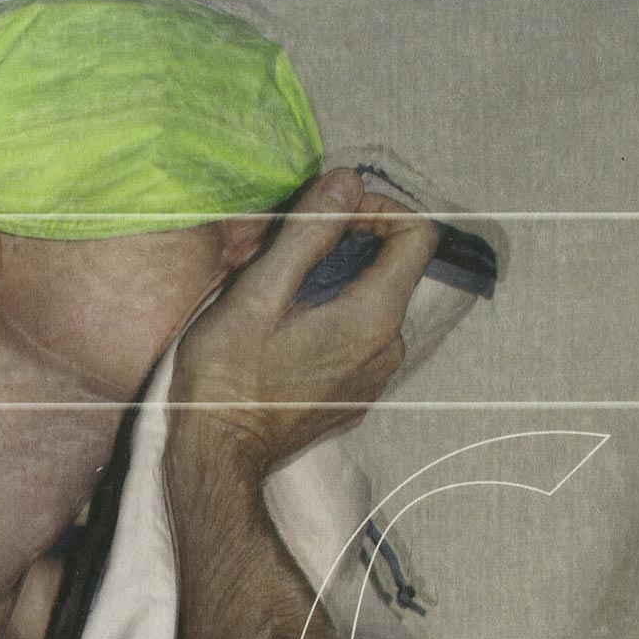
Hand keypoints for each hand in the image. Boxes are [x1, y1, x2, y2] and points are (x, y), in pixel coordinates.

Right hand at [169, 167, 439, 476]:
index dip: (381, 207)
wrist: (218, 458)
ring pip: (375, 305)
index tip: (334, 211)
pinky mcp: (356, 399)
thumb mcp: (260, 291)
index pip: (419, 235)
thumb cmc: (228, 376)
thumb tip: (348, 180)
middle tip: (293, 248)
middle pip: (396, 269)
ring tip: (284, 291)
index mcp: (374, 317)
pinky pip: (360, 341)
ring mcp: (375, 379)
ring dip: (340, 282)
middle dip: (354, 243)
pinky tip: (288, 331)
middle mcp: (389, 349)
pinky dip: (335, 319)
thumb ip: (310, 231)